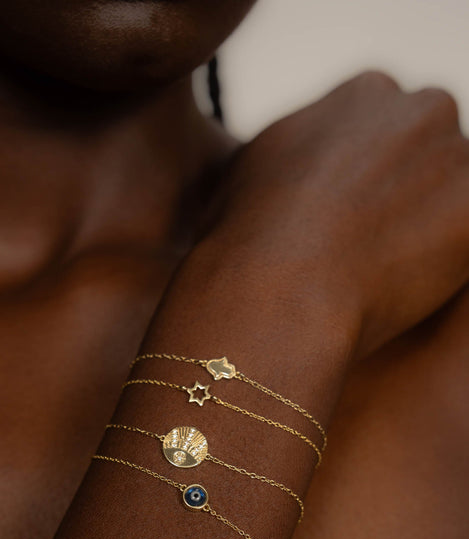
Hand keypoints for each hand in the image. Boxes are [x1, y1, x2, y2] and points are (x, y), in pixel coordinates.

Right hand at [209, 71, 468, 357]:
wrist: (277, 289)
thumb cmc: (248, 237)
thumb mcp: (253, 165)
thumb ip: (296, 148)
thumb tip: (297, 164)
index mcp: (366, 93)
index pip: (387, 126)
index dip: (369, 175)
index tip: (352, 212)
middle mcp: (422, 109)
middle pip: (429, 151)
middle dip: (408, 190)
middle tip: (373, 240)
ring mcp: (456, 159)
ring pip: (454, 193)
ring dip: (430, 224)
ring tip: (382, 268)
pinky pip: (465, 236)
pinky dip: (443, 260)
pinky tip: (400, 283)